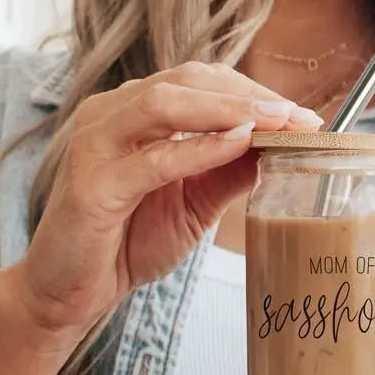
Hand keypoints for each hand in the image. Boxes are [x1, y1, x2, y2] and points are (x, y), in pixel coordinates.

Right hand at [9, 62, 321, 347]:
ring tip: (277, 124)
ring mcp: (96, 144)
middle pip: (187, 82)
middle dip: (250, 96)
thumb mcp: (192, 206)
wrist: (71, 292)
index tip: (303, 116)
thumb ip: (226, 174)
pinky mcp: (93, 183)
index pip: (199, 82)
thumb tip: (275, 148)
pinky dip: (199, 149)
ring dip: (230, 111)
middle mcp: (110, 114)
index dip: (253, 92)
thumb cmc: (126, 243)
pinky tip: (238, 146)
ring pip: (166, 104)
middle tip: (300, 117)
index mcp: (132, 113)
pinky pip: (153, 159)